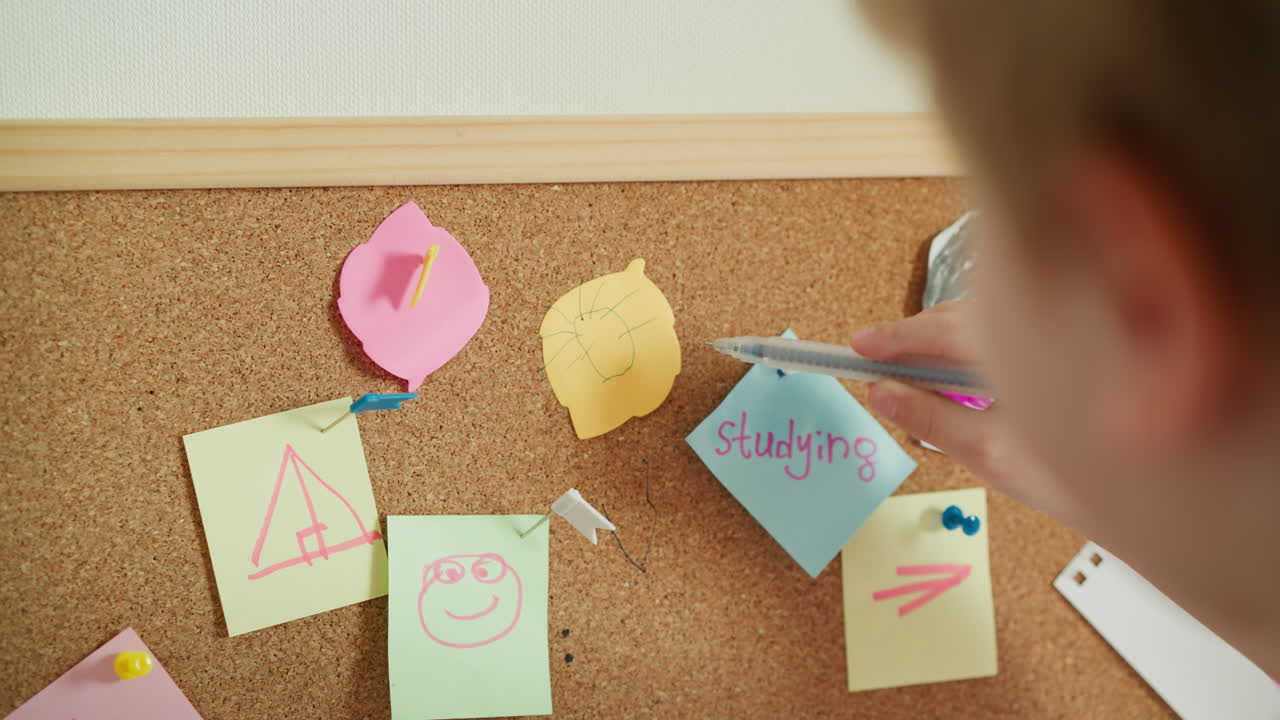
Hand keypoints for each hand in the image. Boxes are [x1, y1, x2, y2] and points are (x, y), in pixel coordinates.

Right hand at [852, 301, 1055, 509]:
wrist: (1135, 490)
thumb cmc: (1067, 476)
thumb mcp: (987, 451)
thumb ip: (929, 418)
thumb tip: (880, 392)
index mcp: (1021, 351)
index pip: (942, 331)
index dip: (895, 338)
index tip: (857, 347)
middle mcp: (1034, 331)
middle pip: (956, 319)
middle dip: (911, 337)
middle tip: (870, 359)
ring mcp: (1046, 335)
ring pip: (976, 322)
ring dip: (936, 342)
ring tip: (903, 369)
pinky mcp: (1051, 346)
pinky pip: (995, 333)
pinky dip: (963, 347)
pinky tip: (948, 373)